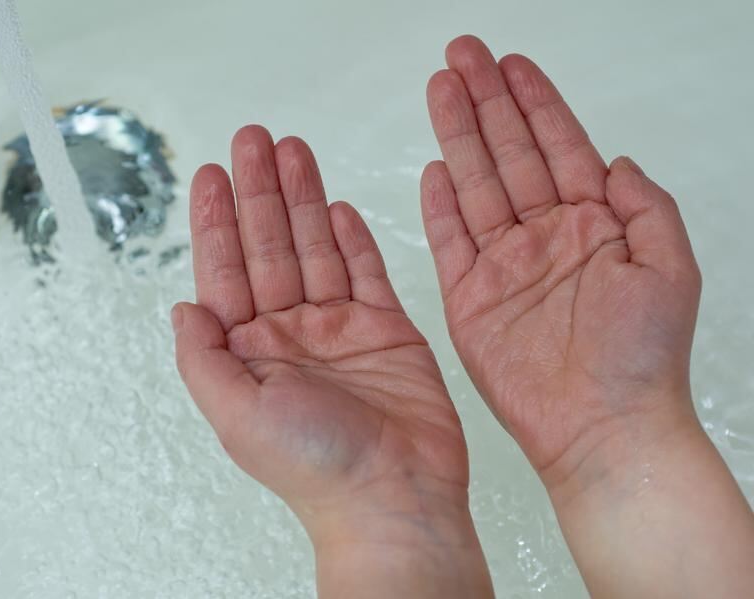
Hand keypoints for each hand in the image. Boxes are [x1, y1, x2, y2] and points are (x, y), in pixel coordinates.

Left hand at [173, 126, 491, 597]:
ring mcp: (340, 329)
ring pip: (316, 248)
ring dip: (304, 200)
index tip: (212, 174)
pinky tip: (336, 207)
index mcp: (250, 352)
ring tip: (294, 152)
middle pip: (270, 246)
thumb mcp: (236, 412)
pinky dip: (352, 238)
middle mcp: (291, 334)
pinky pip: (366, 272)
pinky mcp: (387, 330)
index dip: (218, 219)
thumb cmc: (317, 468)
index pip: (227, 270)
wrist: (396, 495)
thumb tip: (181, 308)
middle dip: (261, 191)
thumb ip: (202, 357)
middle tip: (255, 141)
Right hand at [422, 35, 753, 598]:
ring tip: (441, 89)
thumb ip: (645, 207)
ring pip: (476, 185)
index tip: (512, 64)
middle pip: (509, 153)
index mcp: (592, 226)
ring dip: (458, 136)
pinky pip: (451, 241)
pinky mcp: (471, 299)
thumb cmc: (643, 359)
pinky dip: (440, 206)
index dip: (534, 103)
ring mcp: (505, 267)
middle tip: (463, 56)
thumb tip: (616, 162)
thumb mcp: (670, 269)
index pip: (558, 146)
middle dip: (485, 102)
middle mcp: (544, 238)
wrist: (602, 428)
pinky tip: (434, 170)